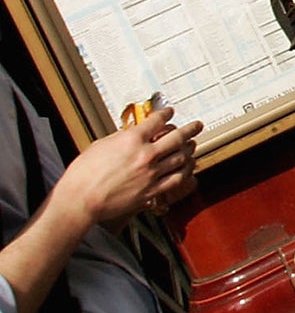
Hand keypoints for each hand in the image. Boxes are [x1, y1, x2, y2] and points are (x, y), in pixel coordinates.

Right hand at [49, 107, 202, 229]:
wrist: (79, 200)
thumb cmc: (83, 174)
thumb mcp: (100, 145)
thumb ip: (121, 138)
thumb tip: (132, 134)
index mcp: (132, 139)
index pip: (157, 121)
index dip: (166, 114)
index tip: (170, 112)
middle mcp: (146, 154)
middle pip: (177, 137)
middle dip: (190, 128)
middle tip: (197, 125)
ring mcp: (151, 173)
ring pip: (181, 157)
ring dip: (189, 149)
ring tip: (193, 145)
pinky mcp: (152, 190)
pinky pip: (177, 178)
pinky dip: (185, 171)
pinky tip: (188, 167)